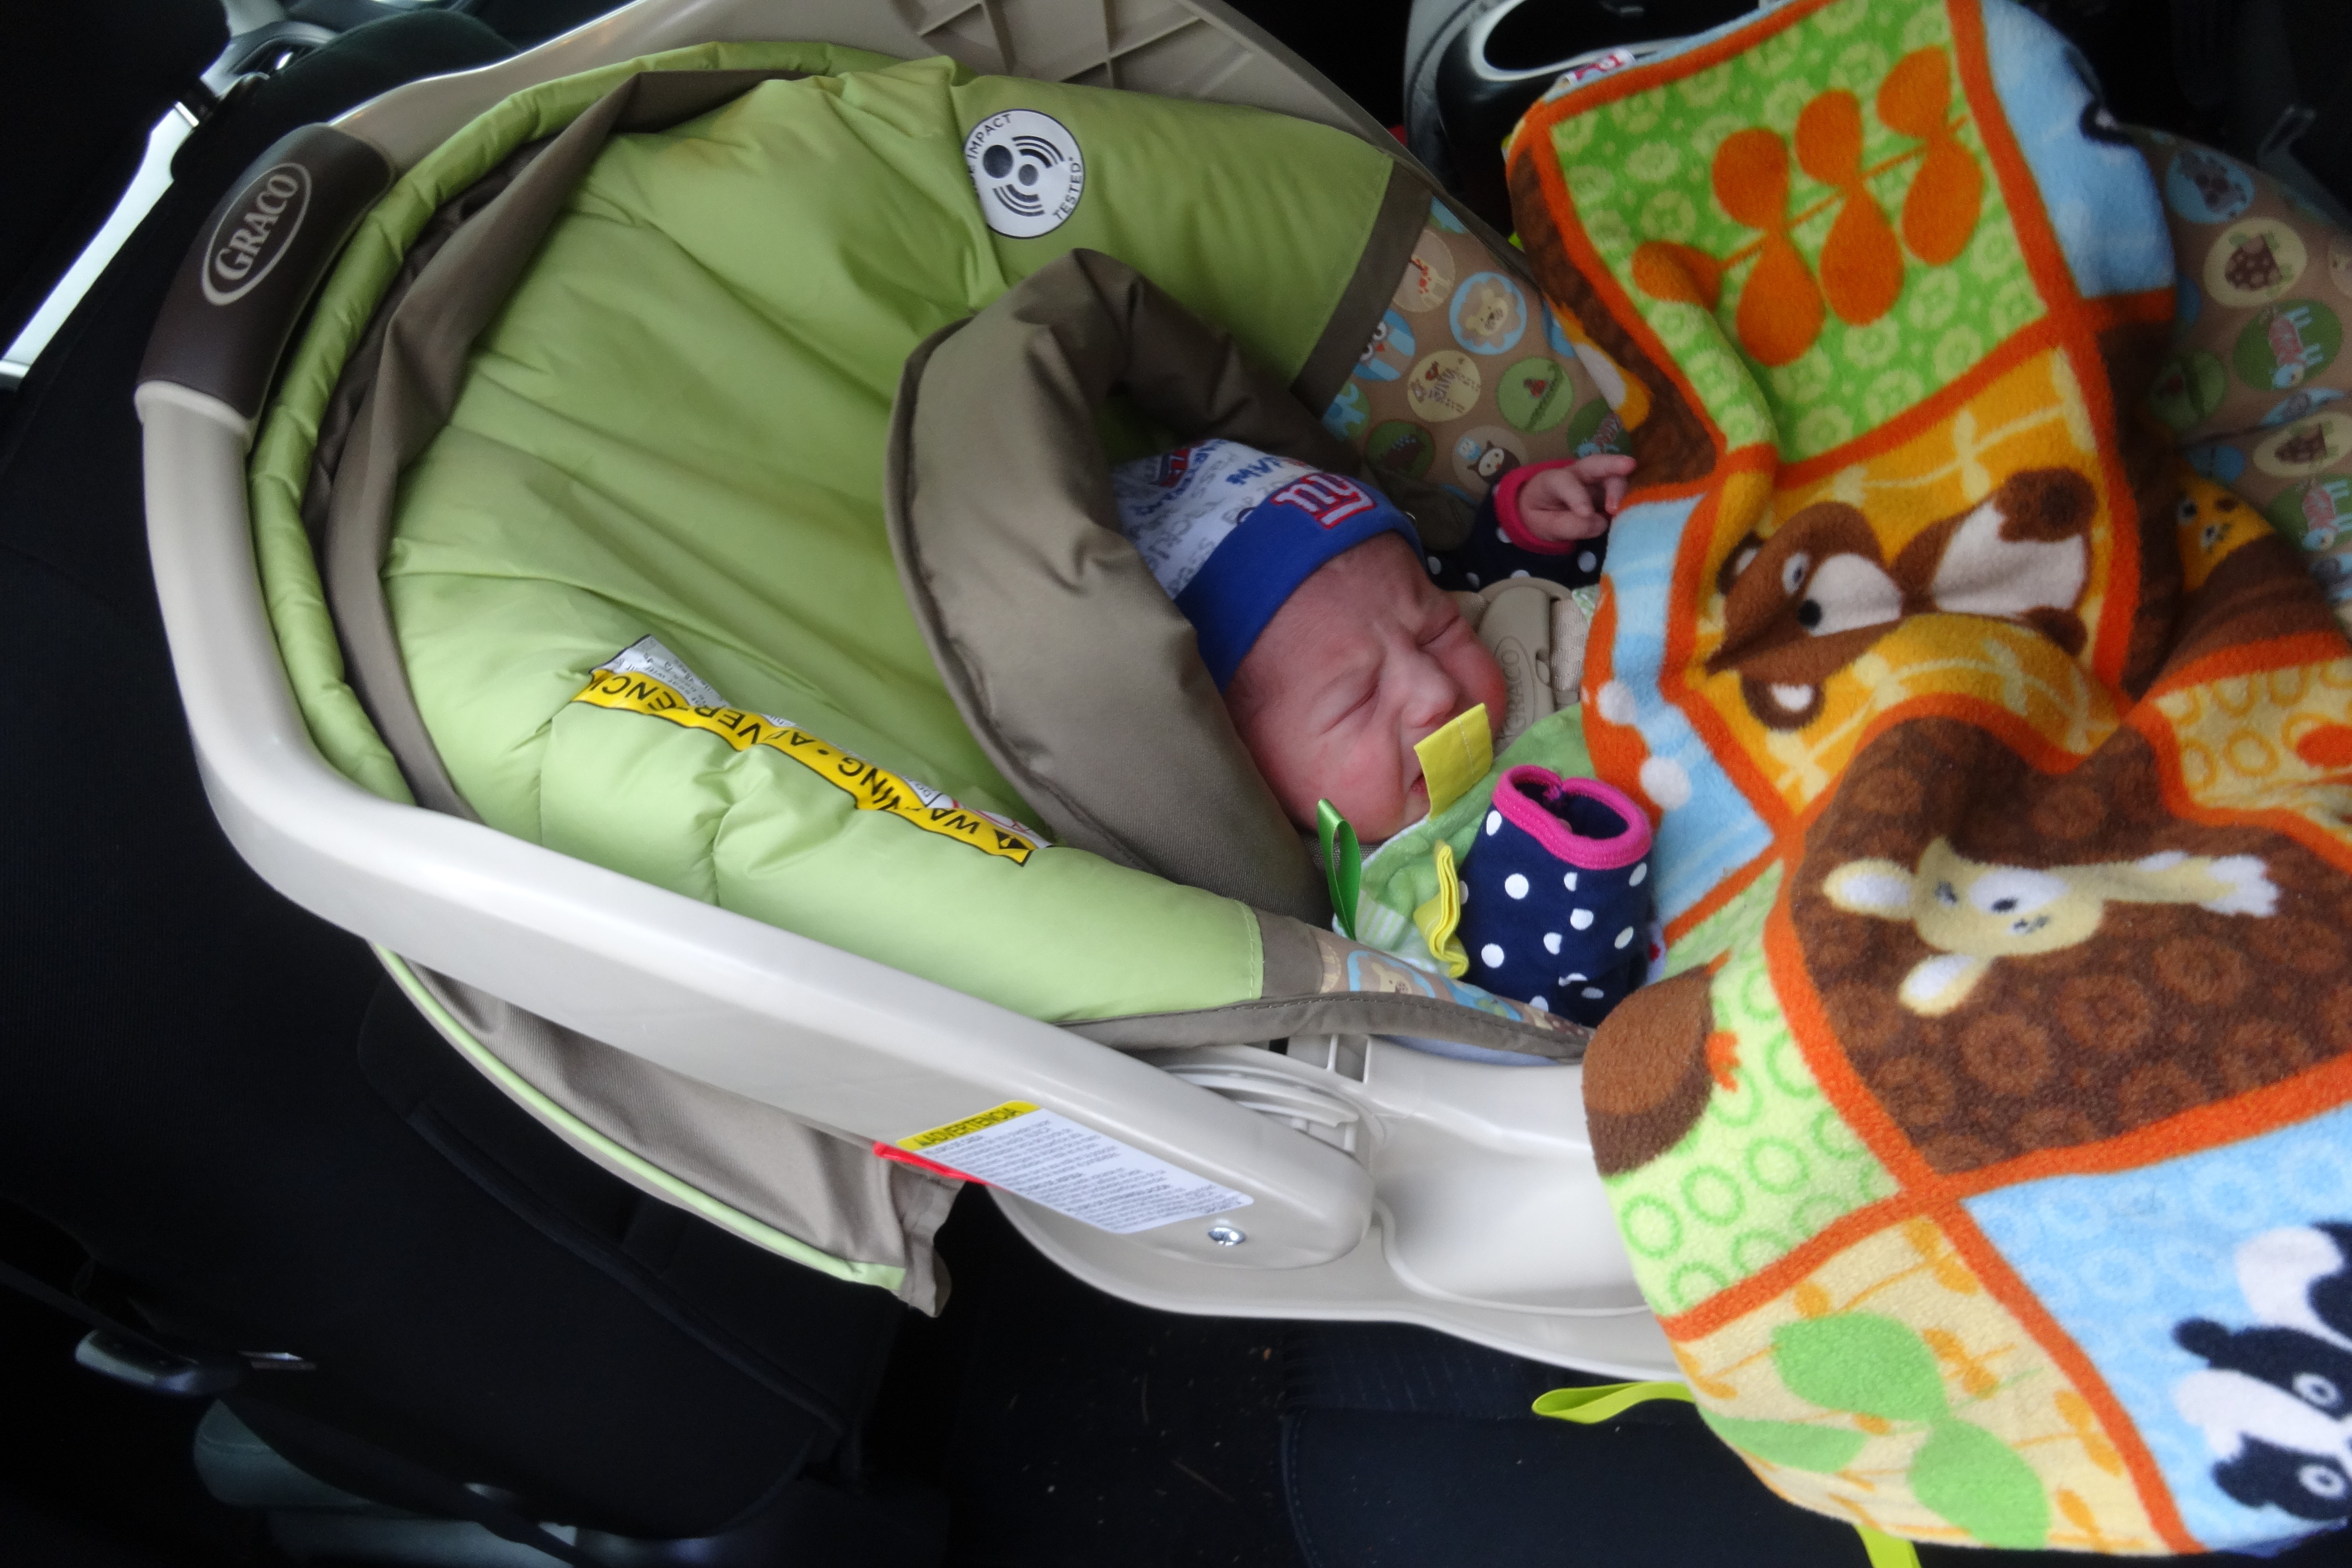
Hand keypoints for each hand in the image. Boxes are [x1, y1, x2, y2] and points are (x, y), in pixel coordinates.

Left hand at [1515, 454, 1635, 542]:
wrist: (1542, 513)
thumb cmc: (1540, 515)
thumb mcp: (1544, 526)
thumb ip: (1569, 526)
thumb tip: (1601, 523)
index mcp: (1551, 481)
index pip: (1564, 482)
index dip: (1577, 496)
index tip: (1586, 513)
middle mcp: (1576, 475)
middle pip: (1595, 464)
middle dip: (1613, 463)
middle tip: (1629, 466)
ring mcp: (1594, 482)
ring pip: (1612, 477)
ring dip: (1619, 490)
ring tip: (1614, 510)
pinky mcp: (1607, 493)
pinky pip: (1621, 493)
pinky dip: (1627, 501)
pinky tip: (1628, 513)